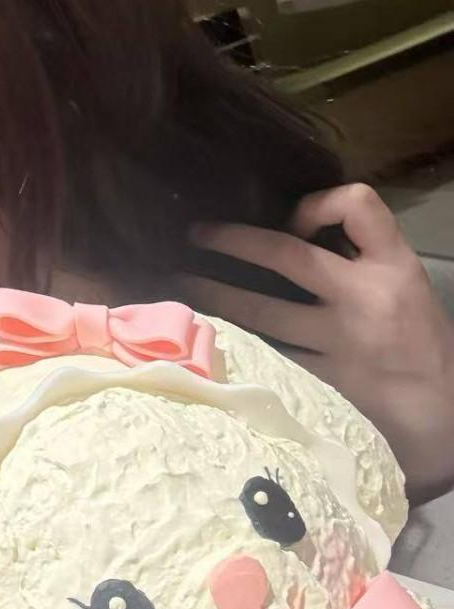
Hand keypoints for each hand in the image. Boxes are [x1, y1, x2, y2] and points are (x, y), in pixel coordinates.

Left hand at [178, 183, 453, 500]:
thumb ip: (356, 254)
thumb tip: (288, 227)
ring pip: (261, 311)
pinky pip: (267, 351)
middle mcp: (364, 298)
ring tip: (181, 284)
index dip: (317, 203)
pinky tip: (210, 331)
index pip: (359, 206)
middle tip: (194, 234)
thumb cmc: (415, 335)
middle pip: (286, 256)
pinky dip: (238, 339)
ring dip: (214, 295)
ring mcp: (339, 342)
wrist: (441, 406)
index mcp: (393, 265)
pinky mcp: (319, 380)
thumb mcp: (401, 281)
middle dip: (231, 240)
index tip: (290, 220)